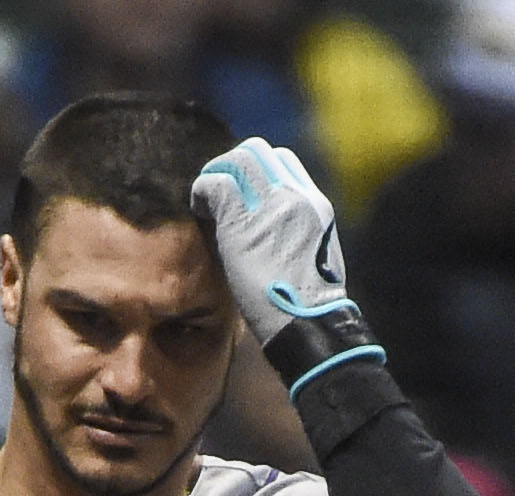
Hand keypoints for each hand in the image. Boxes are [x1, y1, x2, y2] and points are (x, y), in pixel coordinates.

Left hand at [191, 138, 381, 389]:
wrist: (309, 325)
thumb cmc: (306, 307)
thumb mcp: (312, 257)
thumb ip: (294, 232)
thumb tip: (266, 229)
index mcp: (316, 205)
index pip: (282, 161)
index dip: (256, 171)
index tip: (241, 192)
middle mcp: (297, 196)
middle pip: (258, 151)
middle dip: (232, 165)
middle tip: (216, 192)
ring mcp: (272, 205)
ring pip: (237, 159)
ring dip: (216, 174)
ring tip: (205, 200)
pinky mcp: (244, 220)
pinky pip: (216, 184)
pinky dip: (202, 191)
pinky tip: (199, 209)